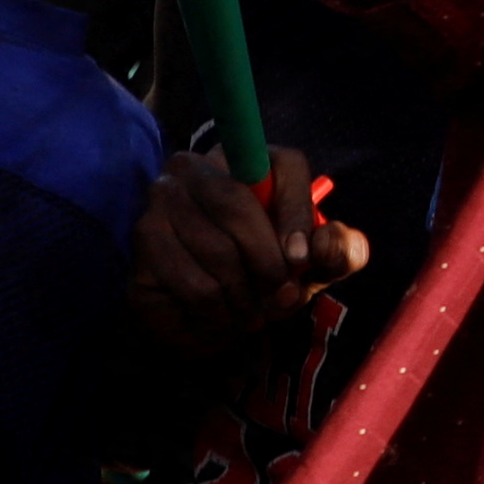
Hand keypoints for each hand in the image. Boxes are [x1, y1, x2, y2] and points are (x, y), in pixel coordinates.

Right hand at [127, 146, 369, 363]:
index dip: (298, 211)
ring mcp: (163, 199)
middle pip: (237, 201)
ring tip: (250, 313)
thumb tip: (326, 241)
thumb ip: (339, 251)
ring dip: (244, 296)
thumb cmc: (267, 280)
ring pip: (216, 249)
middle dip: (267, 261)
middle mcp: (198, 167)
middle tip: (281, 298)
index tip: (302, 259)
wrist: (212, 321)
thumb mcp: (317, 268)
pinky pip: (194, 283)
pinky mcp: (144, 239)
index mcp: (250, 162)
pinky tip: (221, 319)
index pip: (284, 163)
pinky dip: (218, 313)